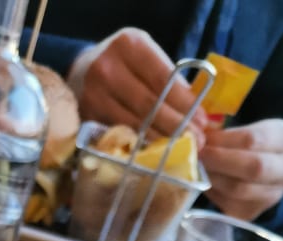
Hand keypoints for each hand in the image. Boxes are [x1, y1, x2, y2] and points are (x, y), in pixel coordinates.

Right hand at [66, 28, 206, 141]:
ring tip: (181, 148)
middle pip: (150, 105)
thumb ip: (168, 76)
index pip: (163, 80)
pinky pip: (120, 135)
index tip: (203, 121)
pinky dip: (140, 145)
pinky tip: (156, 152)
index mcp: (129, 46)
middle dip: (177, 125)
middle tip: (197, 141)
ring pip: (135, 124)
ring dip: (161, 140)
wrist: (80, 70)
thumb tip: (197, 110)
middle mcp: (108, 68)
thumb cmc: (123, 64)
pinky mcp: (88, 117)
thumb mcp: (145, 56)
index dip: (185, 103)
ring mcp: (94, 95)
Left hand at [199, 119, 282, 220]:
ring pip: (238, 189)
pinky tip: (204, 182)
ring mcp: (273, 195)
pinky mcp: (253, 213)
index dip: (224, 140)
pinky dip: (211, 192)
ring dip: (212, 177)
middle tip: (198, 154)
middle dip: (220, 160)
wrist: (271, 173)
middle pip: (253, 168)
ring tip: (197, 167)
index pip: (253, 139)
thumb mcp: (252, 129)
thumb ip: (229, 134)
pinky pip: (227, 204)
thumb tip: (198, 136)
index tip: (204, 137)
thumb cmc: (257, 145)